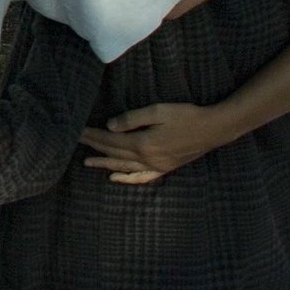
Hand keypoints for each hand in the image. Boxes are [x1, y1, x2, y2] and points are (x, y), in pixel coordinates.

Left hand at [79, 100, 230, 183]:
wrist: (213, 129)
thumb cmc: (185, 116)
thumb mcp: (157, 111)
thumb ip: (132, 119)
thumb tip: (109, 126)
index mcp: (143, 143)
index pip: (111, 141)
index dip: (93, 136)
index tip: (78, 132)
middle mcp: (147, 159)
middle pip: (114, 154)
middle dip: (95, 148)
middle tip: (77, 143)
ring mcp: (156, 166)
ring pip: (124, 167)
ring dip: (104, 164)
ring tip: (88, 162)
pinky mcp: (164, 168)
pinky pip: (141, 177)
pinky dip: (126, 178)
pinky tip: (116, 178)